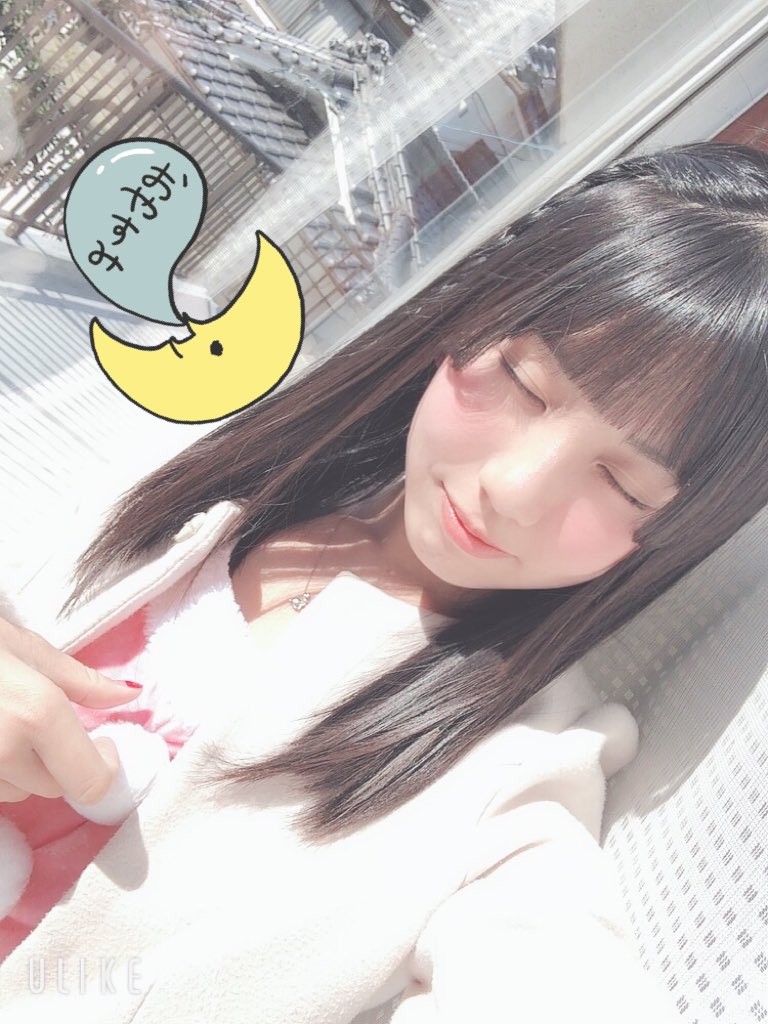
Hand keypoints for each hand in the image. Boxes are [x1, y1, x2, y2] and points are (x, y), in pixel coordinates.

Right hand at [0, 615, 140, 805]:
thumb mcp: (23, 647)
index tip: (101, 744)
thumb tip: (129, 694)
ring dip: (17, 767)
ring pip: (13, 791)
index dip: (102, 766)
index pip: (90, 780)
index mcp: (35, 713)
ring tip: (0, 720)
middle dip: (56, 760)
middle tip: (40, 720)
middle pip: (52, 786)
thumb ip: (79, 680)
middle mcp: (2, 750)